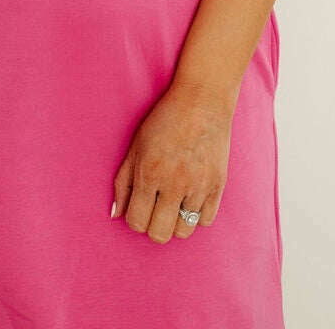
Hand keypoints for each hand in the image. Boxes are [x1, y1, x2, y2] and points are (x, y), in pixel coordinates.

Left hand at [111, 80, 234, 241]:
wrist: (202, 101)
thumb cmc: (164, 120)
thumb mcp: (136, 146)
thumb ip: (123, 182)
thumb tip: (115, 215)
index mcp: (149, 173)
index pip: (137, 221)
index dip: (135, 219)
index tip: (139, 207)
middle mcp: (174, 184)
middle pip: (160, 234)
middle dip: (153, 226)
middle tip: (155, 209)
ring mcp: (199, 187)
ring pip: (184, 231)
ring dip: (175, 222)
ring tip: (174, 203)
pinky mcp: (219, 186)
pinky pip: (206, 221)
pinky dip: (197, 215)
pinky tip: (191, 197)